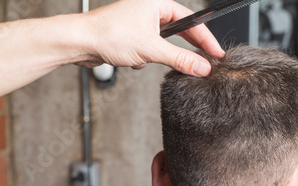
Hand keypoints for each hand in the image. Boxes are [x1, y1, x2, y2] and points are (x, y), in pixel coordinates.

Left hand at [80, 0, 224, 75]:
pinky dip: (144, 58)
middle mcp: (149, 10)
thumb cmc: (108, 34)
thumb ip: (180, 59)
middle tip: (202, 63)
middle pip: (179, 32)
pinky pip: (149, 50)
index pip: (191, 22)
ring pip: (163, 44)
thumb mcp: (151, 49)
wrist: (80, 42)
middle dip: (182, 50)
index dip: (206, 39)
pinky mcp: (132, 36)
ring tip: (145, 56)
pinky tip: (132, 59)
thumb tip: (202, 67)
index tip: (217, 54)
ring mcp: (140, 23)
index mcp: (157, 3)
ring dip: (156, 55)